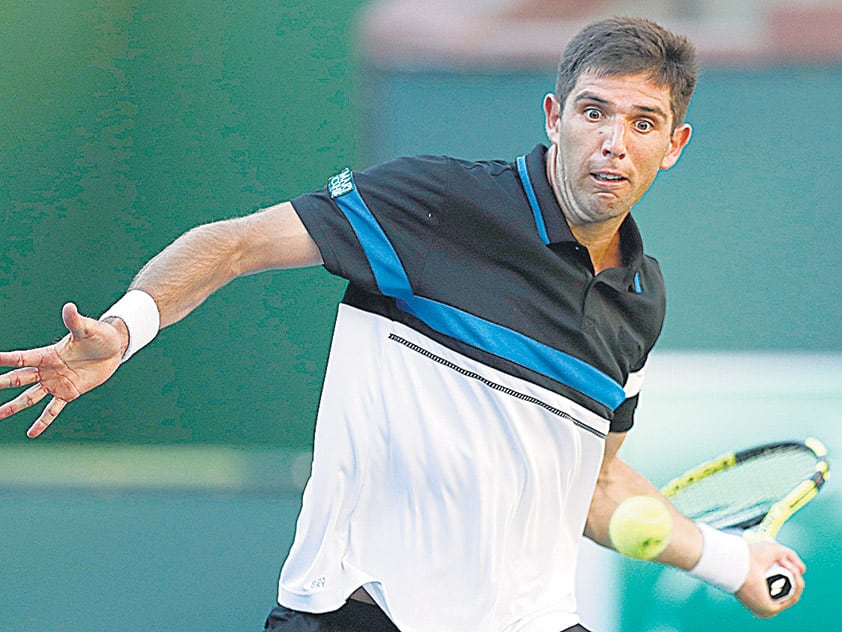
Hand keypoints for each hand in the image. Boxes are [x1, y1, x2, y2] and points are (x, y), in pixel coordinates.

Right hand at [0, 303, 126, 437]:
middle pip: (19, 379)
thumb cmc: (100, 336)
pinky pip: (53, 409)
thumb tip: (69, 307)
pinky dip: (43, 420)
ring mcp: (56, 382)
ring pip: (30, 397)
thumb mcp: (88, 329)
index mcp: (48, 354)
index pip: (22, 358)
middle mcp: (48, 370)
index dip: (6, 359)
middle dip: (2, 383)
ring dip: (14, 406)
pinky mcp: (69, 393)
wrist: (114, 349)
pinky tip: (32, 432)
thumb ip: (75, 322)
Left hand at [736, 539, 805, 617]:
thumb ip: (790, 556)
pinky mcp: (768, 610)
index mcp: (757, 586)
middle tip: (785, 562)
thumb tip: (802, 570)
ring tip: (785, 564)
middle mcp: (760, 598)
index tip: (785, 560)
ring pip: (792, 594)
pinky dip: (796, 585)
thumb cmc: (750, 555)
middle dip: (793, 574)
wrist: (739, 562)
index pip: (780, 583)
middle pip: (788, 589)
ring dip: (796, 578)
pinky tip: (792, 573)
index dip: (788, 572)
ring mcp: (764, 606)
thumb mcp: (774, 550)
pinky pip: (791, 598)